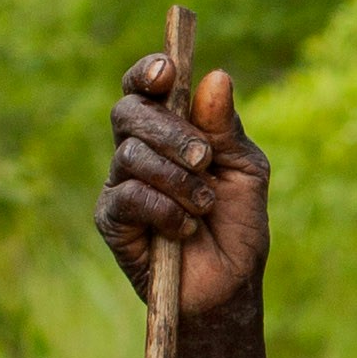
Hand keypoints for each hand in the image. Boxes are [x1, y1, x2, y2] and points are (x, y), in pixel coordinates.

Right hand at [99, 57, 268, 329]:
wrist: (230, 286)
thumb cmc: (237, 226)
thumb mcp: (245, 170)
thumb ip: (226, 128)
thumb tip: (215, 76)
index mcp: (170, 131)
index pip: (145, 88)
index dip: (148, 72)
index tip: (167, 71)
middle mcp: (138, 151)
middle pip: (129, 112)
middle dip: (168, 130)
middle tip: (202, 158)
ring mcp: (120, 184)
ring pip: (130, 155)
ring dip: (178, 180)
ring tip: (204, 205)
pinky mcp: (111, 220)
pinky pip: (129, 196)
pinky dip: (166, 210)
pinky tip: (185, 229)